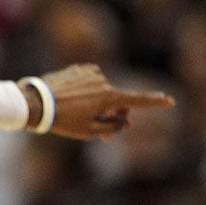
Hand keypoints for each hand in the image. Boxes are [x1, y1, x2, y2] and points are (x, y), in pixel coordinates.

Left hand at [36, 63, 174, 140]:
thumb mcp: (88, 131)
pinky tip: (71, 102)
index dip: (155, 102)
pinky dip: (85, 93)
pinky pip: (88, 83)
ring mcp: (90, 72)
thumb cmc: (62, 120)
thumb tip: (125, 120)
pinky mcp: (78, 68)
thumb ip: (112, 126)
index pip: (138, 100)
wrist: (35, 103)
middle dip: (115, 116)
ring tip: (79, 117)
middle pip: (117, 100)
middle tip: (106, 136)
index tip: (170, 101)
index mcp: (108, 96)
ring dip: (98, 104)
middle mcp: (103, 80)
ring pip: (101, 92)